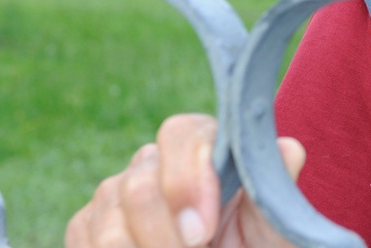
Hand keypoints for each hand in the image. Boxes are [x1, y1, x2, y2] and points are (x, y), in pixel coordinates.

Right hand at [66, 114, 304, 247]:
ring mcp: (117, 192)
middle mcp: (156, 161)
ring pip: (105, 216)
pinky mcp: (88, 225)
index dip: (186, 180)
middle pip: (137, 183)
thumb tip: (288, 150)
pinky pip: (82, 236)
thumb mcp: (272, 231)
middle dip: (163, 235)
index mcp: (205, 146)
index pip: (181, 134)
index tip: (203, 230)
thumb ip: (274, 193)